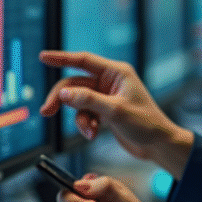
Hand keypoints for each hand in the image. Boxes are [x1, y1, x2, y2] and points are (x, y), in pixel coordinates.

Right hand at [39, 51, 193, 177]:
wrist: (157, 144)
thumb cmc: (145, 123)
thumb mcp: (115, 111)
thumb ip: (88, 100)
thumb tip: (63, 93)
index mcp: (116, 72)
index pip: (84, 60)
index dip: (62, 58)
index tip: (43, 57)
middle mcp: (110, 81)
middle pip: (75, 84)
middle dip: (62, 99)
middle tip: (47, 111)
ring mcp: (106, 96)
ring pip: (78, 102)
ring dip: (79, 118)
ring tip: (89, 131)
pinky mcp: (105, 110)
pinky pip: (85, 113)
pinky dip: (86, 124)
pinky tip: (93, 134)